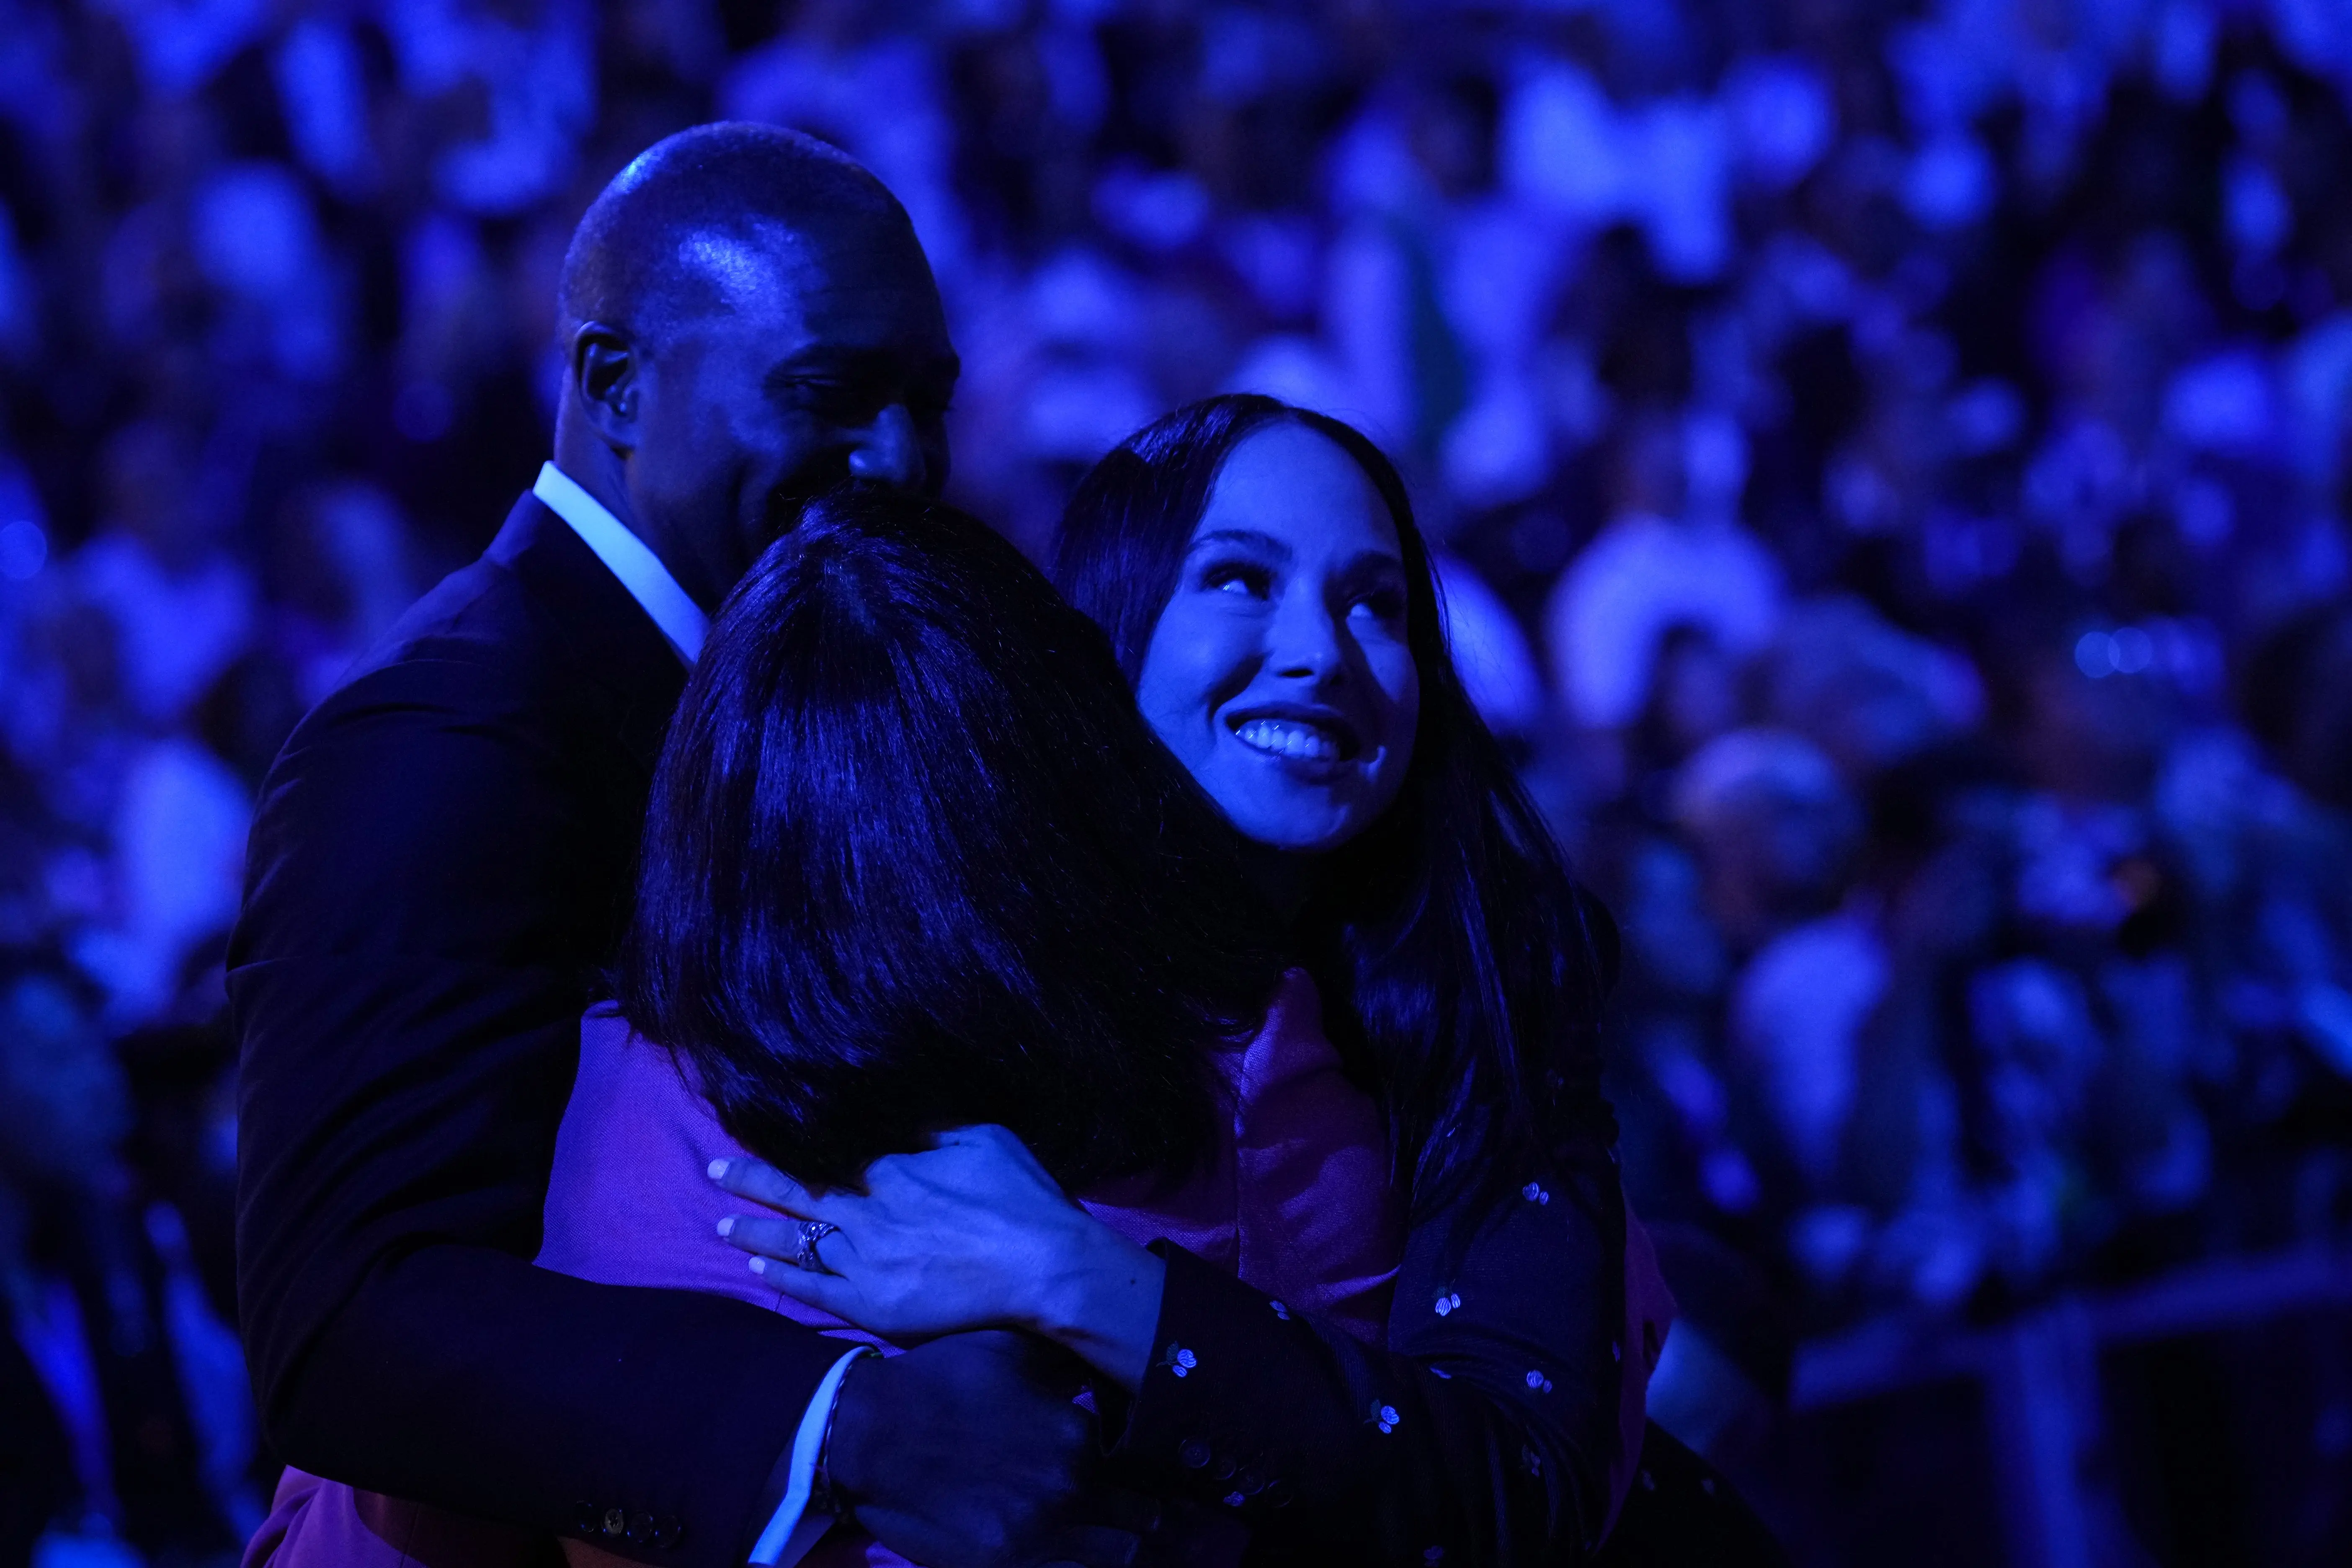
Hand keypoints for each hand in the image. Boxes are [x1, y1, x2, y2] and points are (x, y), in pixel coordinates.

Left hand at [712, 1127, 1164, 1388]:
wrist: (1047, 1269)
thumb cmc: (1023, 1198)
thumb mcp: (983, 1137)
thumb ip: (933, 1125)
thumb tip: (897, 1111)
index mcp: (893, 1168)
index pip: (826, 1151)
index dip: (788, 1143)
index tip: (758, 1130)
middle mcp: (869, 1212)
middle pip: (798, 1193)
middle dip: (752, 1179)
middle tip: (714, 1171)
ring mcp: (867, 1262)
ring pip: (797, 1242)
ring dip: (756, 1230)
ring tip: (721, 1223)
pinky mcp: (875, 1305)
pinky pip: (815, 1290)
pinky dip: (782, 1277)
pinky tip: (757, 1267)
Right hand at [826, 1330, 1152, 1567]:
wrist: (869, 1432)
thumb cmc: (943, 1380)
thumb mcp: (1014, 1349)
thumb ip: (1070, 1365)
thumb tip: (1109, 1366)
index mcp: (1079, 1439)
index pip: (1142, 1465)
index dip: (1144, 1466)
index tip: (1142, 1468)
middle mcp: (1068, 1494)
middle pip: (1139, 1522)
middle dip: (1139, 1513)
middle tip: (1135, 1507)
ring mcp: (1036, 1539)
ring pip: (1111, 1558)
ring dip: (1113, 1544)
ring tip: (1106, 1534)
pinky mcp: (1001, 1565)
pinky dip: (1072, 1562)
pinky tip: (1069, 1550)